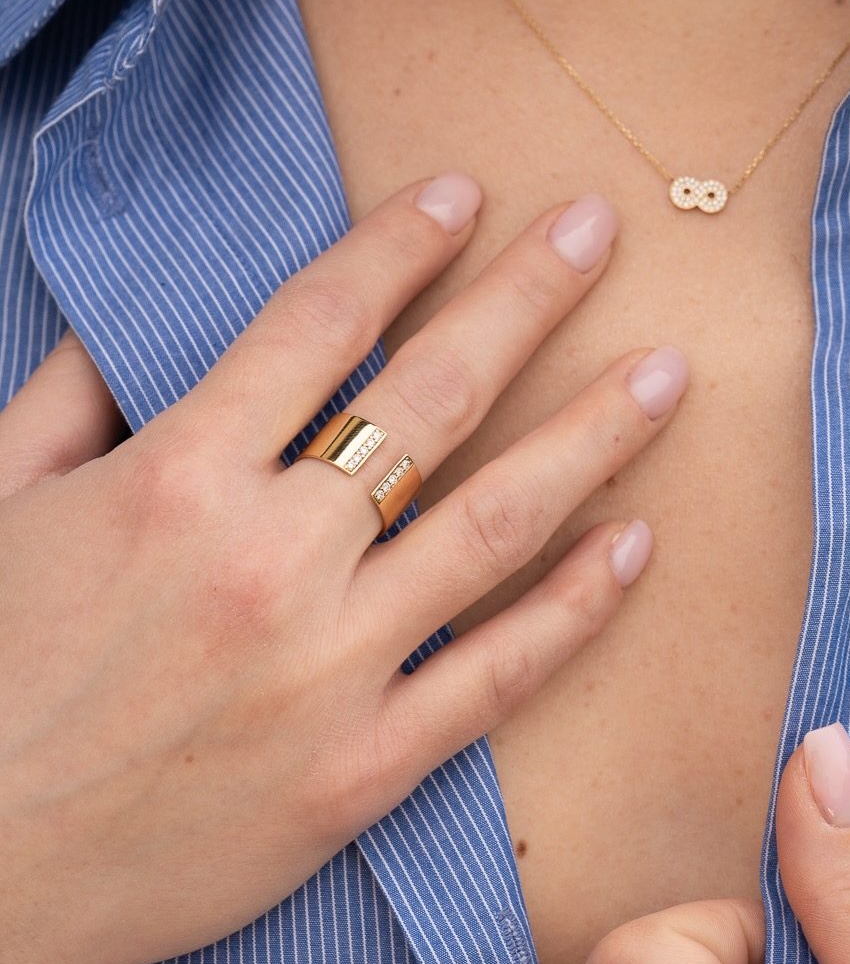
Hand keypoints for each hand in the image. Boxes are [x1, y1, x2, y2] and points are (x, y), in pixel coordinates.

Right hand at [0, 178, 684, 963]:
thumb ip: (69, 401)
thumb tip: (135, 325)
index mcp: (174, 476)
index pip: (318, 322)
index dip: (399, 244)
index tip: (462, 194)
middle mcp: (270, 557)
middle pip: (431, 396)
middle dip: (525, 298)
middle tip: (597, 229)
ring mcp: (330, 667)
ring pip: (495, 522)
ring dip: (592, 435)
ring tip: (666, 375)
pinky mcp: (363, 769)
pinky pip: (497, 674)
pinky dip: (576, 606)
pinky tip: (636, 545)